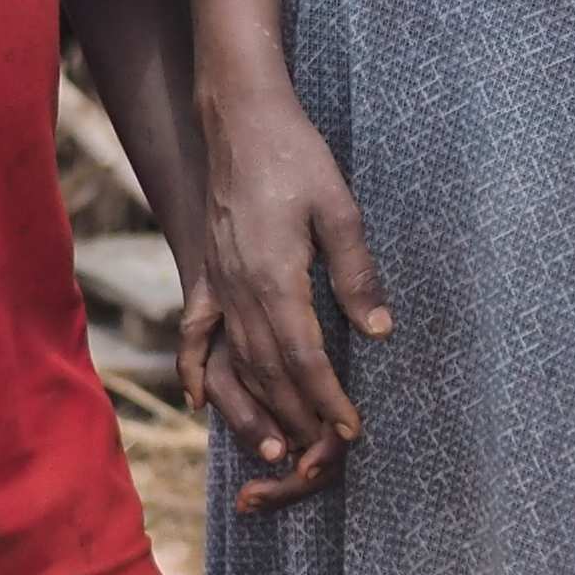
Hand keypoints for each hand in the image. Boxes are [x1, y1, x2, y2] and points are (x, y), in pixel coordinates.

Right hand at [197, 73, 388, 485]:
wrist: (241, 120)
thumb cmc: (296, 157)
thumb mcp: (339, 209)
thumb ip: (356, 272)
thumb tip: (379, 331)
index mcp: (275, 278)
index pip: (304, 357)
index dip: (328, 398)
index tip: (351, 429)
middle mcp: (239, 290)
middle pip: (269, 370)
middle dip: (298, 416)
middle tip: (322, 454)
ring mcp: (217, 283)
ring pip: (235, 360)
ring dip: (256, 407)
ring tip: (275, 445)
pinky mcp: (206, 272)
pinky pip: (195, 333)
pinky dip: (196, 371)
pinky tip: (201, 403)